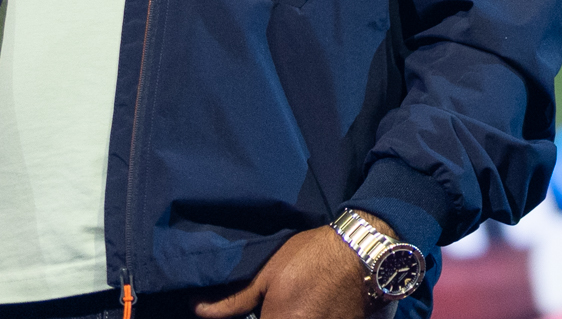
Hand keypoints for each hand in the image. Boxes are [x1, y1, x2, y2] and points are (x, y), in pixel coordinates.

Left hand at [194, 220, 378, 318]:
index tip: (260, 310)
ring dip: (296, 316)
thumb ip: (235, 299)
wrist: (364, 249)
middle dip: (274, 316)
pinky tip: (316, 307)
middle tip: (276, 305)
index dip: (257, 317)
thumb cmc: (313, 255)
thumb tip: (197, 309)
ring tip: (302, 302)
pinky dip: (315, 316)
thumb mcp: (268, 271)